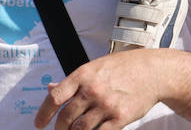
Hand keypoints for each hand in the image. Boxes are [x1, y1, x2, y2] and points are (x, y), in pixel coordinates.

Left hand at [33, 50, 162, 129]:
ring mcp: (106, 105)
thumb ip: (72, 81)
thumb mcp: (94, 67)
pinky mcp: (120, 118)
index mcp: (83, 75)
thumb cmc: (123, 67)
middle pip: (66, 117)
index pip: (55, 97)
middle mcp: (92, 90)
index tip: (38, 124)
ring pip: (81, 129)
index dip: (43, 113)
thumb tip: (50, 89)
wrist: (152, 72)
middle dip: (59, 129)